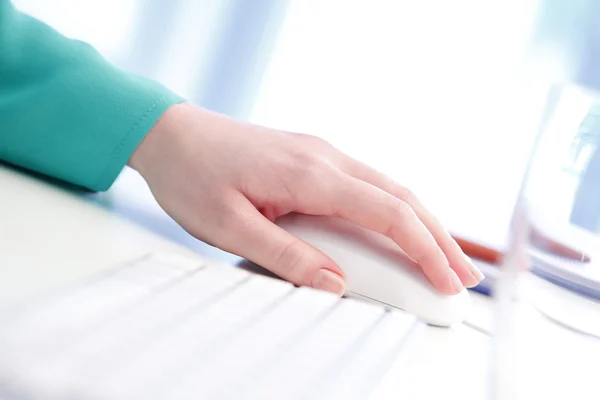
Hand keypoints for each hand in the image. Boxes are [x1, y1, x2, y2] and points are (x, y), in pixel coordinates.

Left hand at [129, 103, 483, 294]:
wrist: (172, 134)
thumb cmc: (194, 176)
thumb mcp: (229, 227)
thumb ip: (285, 255)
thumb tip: (336, 283)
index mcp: (310, 175)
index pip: (387, 213)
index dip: (424, 249)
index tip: (445, 281)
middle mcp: (326, 158)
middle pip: (402, 198)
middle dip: (439, 238)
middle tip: (462, 275)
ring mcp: (322, 154)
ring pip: (390, 189)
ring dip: (422, 223)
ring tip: (442, 258)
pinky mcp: (314, 159)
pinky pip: (368, 185)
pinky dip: (395, 211)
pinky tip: (399, 230)